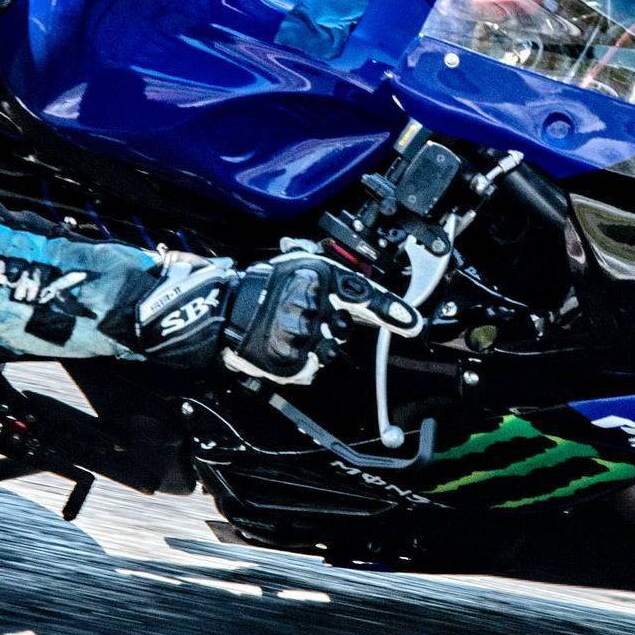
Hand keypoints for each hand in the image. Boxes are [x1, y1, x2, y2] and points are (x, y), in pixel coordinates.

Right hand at [141, 251, 408, 384]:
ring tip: (284, 330)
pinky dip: (297, 361)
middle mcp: (314, 307)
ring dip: (311, 346)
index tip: (414, 326)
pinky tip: (279, 345)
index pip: (365, 297)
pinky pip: (308, 368)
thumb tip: (364, 301)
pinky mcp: (290, 359)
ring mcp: (302, 336)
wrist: (220, 310)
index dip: (393, 312)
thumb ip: (333, 282)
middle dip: (328, 328)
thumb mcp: (298, 266)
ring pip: (327, 352)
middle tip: (299, 318)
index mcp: (319, 277)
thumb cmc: (260, 286)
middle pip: (343, 331)